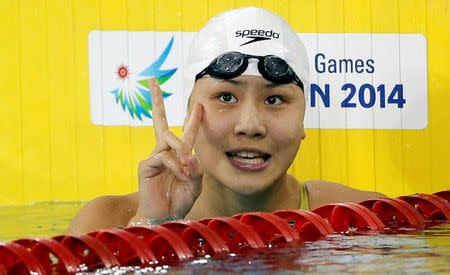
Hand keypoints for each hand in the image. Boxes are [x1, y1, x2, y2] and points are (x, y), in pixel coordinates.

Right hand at [131, 79, 202, 221]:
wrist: (164, 216)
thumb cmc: (179, 201)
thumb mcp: (195, 185)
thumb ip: (196, 171)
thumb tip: (190, 156)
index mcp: (179, 155)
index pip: (186, 133)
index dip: (192, 119)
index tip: (198, 104)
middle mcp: (165, 152)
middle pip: (160, 121)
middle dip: (156, 101)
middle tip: (153, 81)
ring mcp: (154, 156)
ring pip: (169, 140)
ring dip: (181, 155)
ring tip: (185, 173)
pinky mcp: (146, 164)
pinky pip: (164, 156)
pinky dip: (174, 166)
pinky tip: (178, 176)